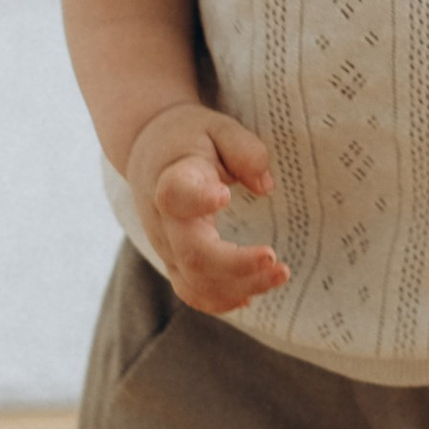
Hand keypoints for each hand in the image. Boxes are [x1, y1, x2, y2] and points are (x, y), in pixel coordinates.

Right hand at [125, 101, 288, 312]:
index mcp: (172, 178)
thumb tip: (264, 186)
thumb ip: (244, 150)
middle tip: (274, 258)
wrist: (149, 152)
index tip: (225, 195)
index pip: (176, 194)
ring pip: (194, 281)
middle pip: (192, 253)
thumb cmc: (190, 138)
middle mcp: (164, 219)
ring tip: (279, 274)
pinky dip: (219, 300)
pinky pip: (190, 291)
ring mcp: (166, 246)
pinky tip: (249, 295)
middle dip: (236, 264)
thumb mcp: (218, 127)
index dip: (198, 199)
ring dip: (239, 286)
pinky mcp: (173, 261)